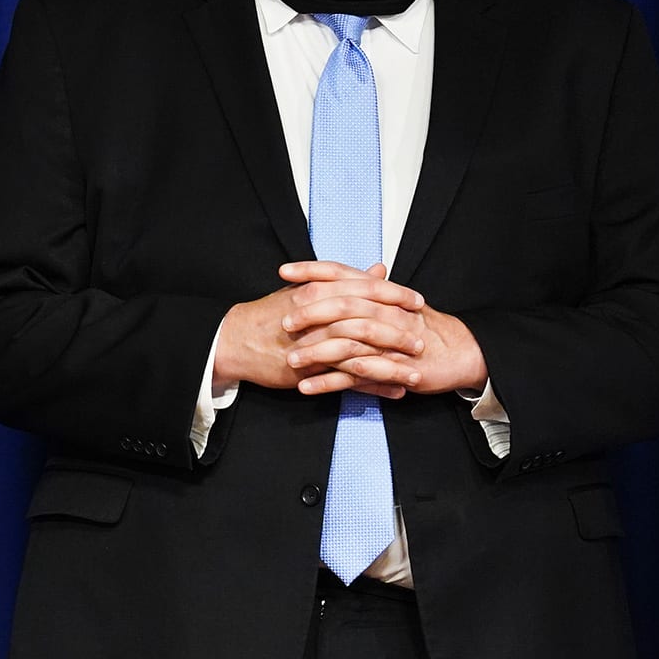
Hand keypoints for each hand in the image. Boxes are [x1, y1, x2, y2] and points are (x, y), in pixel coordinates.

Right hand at [215, 262, 425, 400]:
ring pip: (363, 351)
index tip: (418, 302)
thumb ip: (347, 280)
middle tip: (422, 339)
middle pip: (369, 320)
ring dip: (392, 363)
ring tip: (416, 371)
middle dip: (399, 331)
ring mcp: (316, 341)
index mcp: (321, 289)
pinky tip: (394, 390)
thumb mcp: (308, 290)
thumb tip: (378, 269)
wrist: (236, 339)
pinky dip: (374, 385)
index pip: (366, 288)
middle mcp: (320, 312)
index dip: (395, 295)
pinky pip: (348, 378)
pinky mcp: (311, 368)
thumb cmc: (271, 315)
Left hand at [274, 261, 489, 397]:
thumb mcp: (396, 303)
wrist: (462, 352)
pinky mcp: (392, 370)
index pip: (343, 274)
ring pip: (347, 343)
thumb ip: (371, 288)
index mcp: (382, 294)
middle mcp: (385, 313)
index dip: (312, 271)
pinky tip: (305, 387)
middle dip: (310, 313)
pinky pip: (355, 377)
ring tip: (289, 359)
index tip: (283, 271)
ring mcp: (389, 342)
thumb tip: (349, 271)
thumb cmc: (424, 327)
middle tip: (282, 321)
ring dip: (315, 352)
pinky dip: (328, 383)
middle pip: (343, 307)